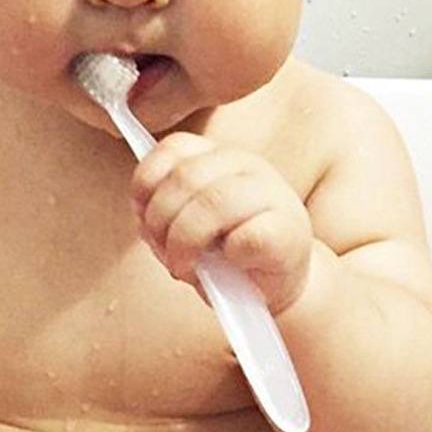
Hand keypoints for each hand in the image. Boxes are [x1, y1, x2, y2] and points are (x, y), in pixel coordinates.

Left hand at [131, 132, 311, 313]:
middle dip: (161, 221)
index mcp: (218, 155)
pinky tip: (227, 266)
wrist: (276, 284)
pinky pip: (247, 237)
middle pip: (186, 177)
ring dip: (185, 241)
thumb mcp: (188, 223)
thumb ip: (164, 209)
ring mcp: (272, 193)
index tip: (143, 217)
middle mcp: (246, 164)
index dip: (147, 182)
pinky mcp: (288, 231)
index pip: (173, 147)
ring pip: (213, 203)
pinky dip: (227, 256)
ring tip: (185, 266)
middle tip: (165, 254)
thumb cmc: (224, 254)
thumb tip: (144, 216)